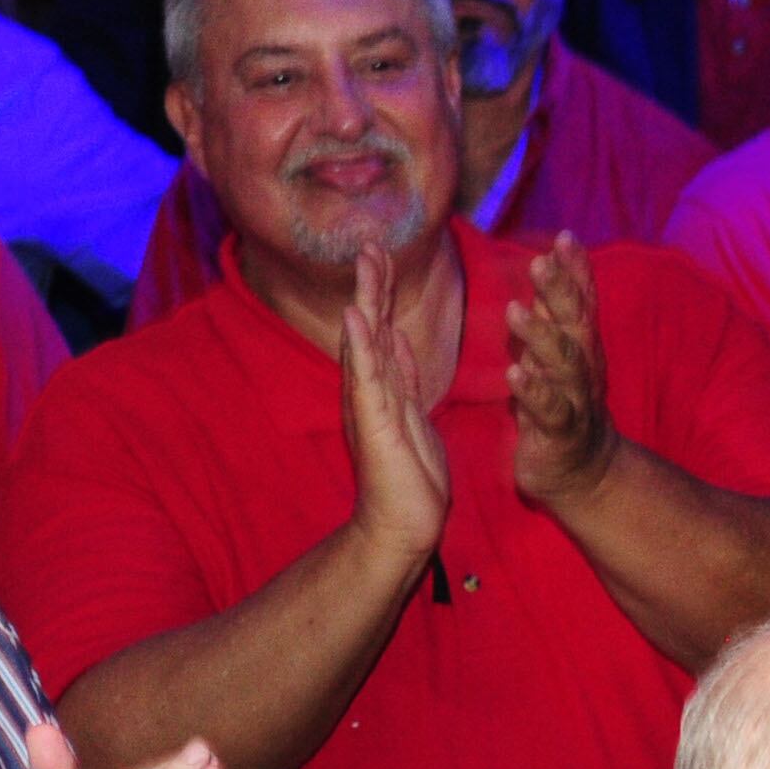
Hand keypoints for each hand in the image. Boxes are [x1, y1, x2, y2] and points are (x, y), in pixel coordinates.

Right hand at [340, 243, 452, 564]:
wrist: (402, 525)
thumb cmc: (410, 479)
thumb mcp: (415, 416)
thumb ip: (404, 377)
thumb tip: (397, 338)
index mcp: (384, 388)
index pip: (381, 330)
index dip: (382, 293)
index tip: (384, 255)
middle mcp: (371, 391)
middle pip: (369, 326)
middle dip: (373, 284)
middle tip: (372, 243)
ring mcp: (368, 405)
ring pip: (366, 341)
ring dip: (366, 299)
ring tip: (366, 260)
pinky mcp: (373, 423)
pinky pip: (365, 377)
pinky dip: (360, 345)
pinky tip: (354, 314)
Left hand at [508, 234, 619, 510]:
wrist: (584, 472)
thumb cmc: (563, 404)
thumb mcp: (558, 354)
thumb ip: (554, 312)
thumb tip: (548, 260)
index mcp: (581, 346)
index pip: (582, 301)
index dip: (577, 271)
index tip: (565, 237)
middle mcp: (583, 368)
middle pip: (576, 325)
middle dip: (561, 293)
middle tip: (541, 263)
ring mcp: (575, 401)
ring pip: (565, 365)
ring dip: (542, 337)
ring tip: (516, 311)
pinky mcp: (560, 434)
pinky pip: (549, 411)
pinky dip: (533, 392)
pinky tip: (515, 374)